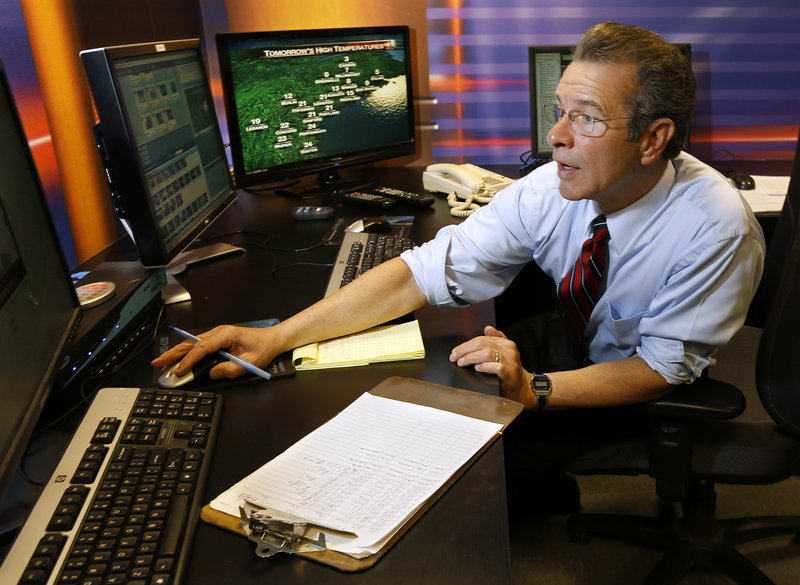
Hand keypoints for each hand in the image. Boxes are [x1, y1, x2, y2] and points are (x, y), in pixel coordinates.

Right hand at [151, 324, 281, 379]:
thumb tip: (211, 373)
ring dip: (176, 353)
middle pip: (191, 344)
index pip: (201, 348)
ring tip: (162, 363)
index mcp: (226, 335)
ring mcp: (216, 335)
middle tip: (157, 363)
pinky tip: (176, 360)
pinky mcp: (216, 340)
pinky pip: (197, 346)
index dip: (188, 360)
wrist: (271, 340)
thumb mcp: (249, 363)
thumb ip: (230, 370)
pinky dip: (185, 353)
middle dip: (173, 354)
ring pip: (191, 344)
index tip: (179, 370)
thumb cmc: (262, 349)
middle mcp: (218, 332)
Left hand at [449, 325, 533, 405]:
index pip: (482, 339)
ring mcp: (510, 362)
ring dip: (471, 358)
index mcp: (506, 344)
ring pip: (487, 354)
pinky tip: (477, 368)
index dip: (466, 345)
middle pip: (482, 344)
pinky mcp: (510, 374)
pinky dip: (484, 367)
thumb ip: (496, 339)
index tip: (455, 351)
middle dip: (465, 350)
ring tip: (462, 362)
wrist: (521, 387)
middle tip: (455, 357)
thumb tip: (487, 328)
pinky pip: (496, 367)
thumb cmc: (510, 370)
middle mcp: (509, 350)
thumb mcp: (504, 353)